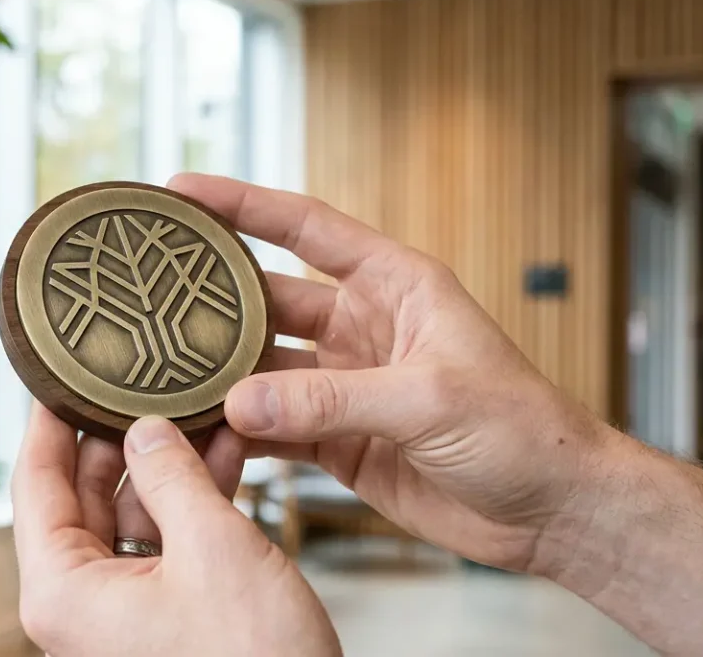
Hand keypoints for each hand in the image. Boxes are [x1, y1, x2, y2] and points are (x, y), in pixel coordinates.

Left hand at [12, 404, 340, 656]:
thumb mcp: (213, 548)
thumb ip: (172, 478)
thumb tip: (145, 430)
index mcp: (62, 591)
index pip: (34, 485)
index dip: (48, 423)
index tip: (59, 373)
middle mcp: (80, 604)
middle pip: (82, 497)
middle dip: (121, 437)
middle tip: (142, 380)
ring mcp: (121, 613)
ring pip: (131, 517)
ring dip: (167, 466)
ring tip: (199, 408)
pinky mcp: (163, 618)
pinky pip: (164, 545)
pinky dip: (191, 503)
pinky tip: (225, 455)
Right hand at [167, 173, 618, 572]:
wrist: (553, 511)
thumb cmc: (524, 430)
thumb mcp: (428, 398)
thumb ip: (331, 399)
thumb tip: (240, 400)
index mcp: (395, 285)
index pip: (305, 228)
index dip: (243, 204)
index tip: (183, 192)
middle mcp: (364, 327)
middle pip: (270, 299)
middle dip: (214, 297)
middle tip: (148, 294)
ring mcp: (347, 386)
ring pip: (264, 369)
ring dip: (220, 373)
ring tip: (160, 373)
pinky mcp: (341, 442)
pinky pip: (275, 429)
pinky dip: (239, 432)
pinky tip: (200, 433)